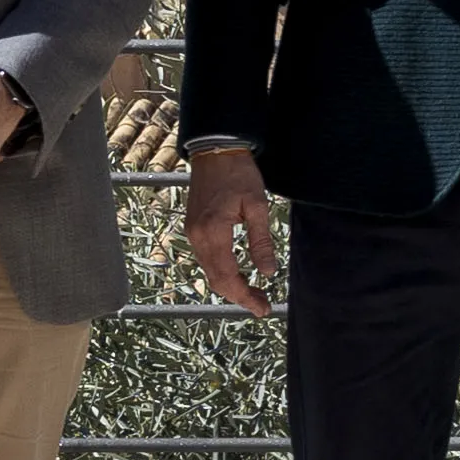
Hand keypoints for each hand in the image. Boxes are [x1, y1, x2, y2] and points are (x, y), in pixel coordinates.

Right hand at [183, 149, 281, 315]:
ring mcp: (192, 233)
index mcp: (213, 232)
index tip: (263, 308)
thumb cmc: (239, 174)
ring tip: (255, 293)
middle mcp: (197, 237)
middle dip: (238, 296)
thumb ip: (261, 241)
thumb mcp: (257, 205)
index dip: (245, 296)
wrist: (215, 151)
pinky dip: (222, 272)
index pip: (228, 276)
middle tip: (262, 305)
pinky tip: (239, 273)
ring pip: (209, 271)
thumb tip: (268, 272)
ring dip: (230, 285)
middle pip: (215, 279)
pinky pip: (206, 259)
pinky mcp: (193, 228)